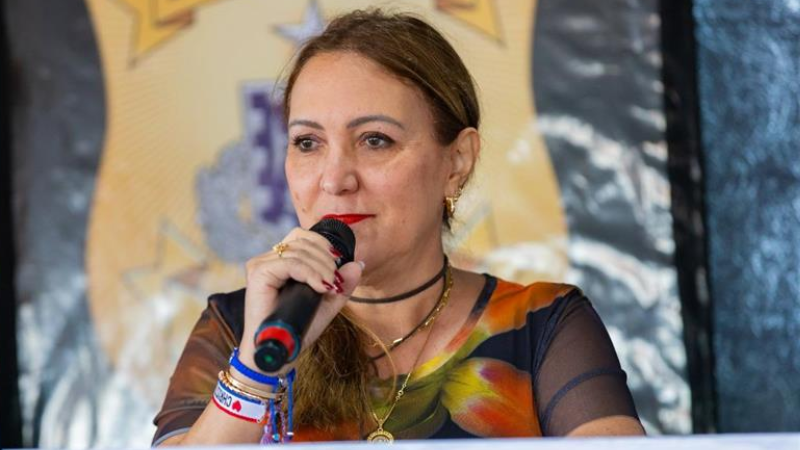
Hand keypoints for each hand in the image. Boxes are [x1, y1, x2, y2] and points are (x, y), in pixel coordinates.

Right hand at [236, 227, 362, 376]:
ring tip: (328, 288)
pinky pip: (290, 263)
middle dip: (326, 259)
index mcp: (281, 262)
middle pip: (302, 241)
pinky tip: (319, 287)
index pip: (303, 236)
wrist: (280, 352)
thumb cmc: (298, 329)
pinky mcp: (258, 273)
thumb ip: (342, 285)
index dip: (323, 245)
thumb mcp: (327, 304)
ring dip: (321, 267)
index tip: (337, 266)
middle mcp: (269, 259)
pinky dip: (309, 273)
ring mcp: (261, 265)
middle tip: (334, 282)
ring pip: (298, 250)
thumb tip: (358, 264)